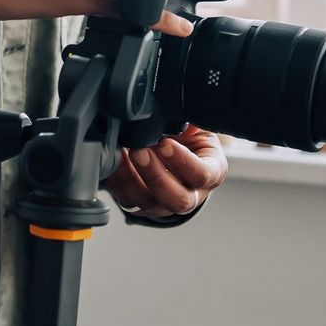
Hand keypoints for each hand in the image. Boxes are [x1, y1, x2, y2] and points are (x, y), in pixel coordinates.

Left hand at [102, 125, 227, 219]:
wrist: (176, 149)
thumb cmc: (190, 138)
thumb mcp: (197, 126)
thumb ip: (190, 121)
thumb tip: (184, 119)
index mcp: (211, 172)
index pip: (202, 175)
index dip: (183, 162)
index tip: (165, 144)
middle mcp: (192, 194)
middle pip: (178, 199)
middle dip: (156, 175)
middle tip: (139, 151)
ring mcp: (165, 204)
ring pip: (150, 202)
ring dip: (132, 179)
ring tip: (122, 153)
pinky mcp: (142, 205)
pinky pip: (128, 199)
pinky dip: (118, 181)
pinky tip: (113, 162)